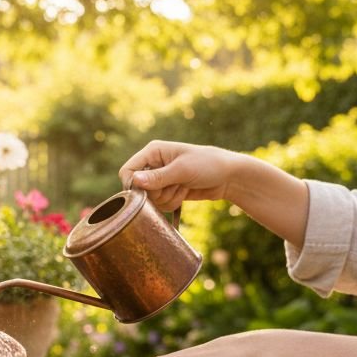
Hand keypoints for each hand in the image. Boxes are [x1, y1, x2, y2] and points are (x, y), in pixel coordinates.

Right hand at [119, 141, 256, 212]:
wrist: (229, 177)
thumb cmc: (208, 165)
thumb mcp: (182, 170)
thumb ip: (158, 177)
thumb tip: (134, 181)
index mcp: (153, 152)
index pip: (128, 170)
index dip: (132, 184)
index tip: (145, 193)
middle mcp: (154, 164)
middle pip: (139, 189)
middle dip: (157, 193)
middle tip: (175, 185)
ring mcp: (161, 179)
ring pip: (150, 199)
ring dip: (167, 198)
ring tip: (183, 187)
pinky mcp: (168, 191)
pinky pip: (160, 204)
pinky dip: (172, 203)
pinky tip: (185, 193)